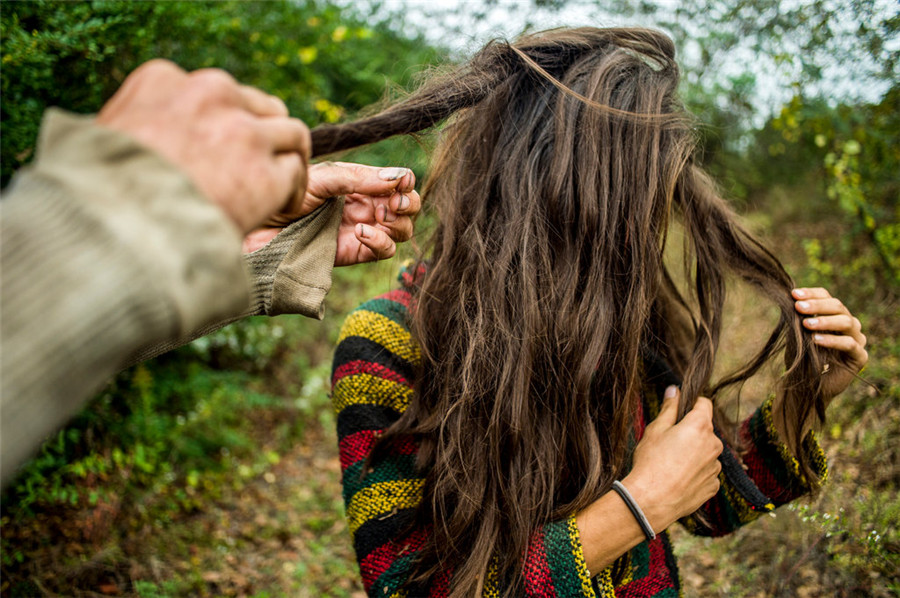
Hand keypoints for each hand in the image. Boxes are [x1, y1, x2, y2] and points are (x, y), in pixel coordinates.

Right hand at [96, 59, 310, 232]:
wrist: (118, 228)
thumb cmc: (97, 195)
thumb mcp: (100, 139)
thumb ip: (134, 128)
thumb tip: (140, 141)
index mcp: (161, 81)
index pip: (213, 93)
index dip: (223, 122)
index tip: (221, 147)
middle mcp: (210, 95)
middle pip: (258, 107)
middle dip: (263, 134)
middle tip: (261, 163)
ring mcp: (243, 133)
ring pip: (290, 133)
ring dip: (288, 159)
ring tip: (283, 186)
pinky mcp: (267, 172)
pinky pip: (296, 171)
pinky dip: (294, 190)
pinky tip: (283, 207)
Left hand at [242, 162, 420, 265]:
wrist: (255, 228)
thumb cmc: (283, 197)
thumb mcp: (321, 178)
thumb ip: (359, 177)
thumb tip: (398, 177)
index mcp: (357, 183)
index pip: (397, 182)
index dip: (405, 181)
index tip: (402, 182)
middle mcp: (363, 206)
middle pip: (406, 207)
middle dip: (407, 203)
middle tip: (393, 203)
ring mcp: (360, 231)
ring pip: (401, 230)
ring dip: (397, 222)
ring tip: (378, 215)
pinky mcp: (354, 254)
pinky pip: (384, 251)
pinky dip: (380, 241)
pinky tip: (360, 230)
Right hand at [623, 387, 722, 532]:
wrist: (651, 500)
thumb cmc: (651, 462)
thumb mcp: (655, 430)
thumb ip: (669, 408)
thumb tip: (674, 390)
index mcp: (699, 426)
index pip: (704, 404)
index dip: (692, 404)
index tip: (681, 410)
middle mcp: (713, 444)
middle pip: (705, 430)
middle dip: (691, 431)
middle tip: (669, 441)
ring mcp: (715, 466)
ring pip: (706, 452)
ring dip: (694, 453)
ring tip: (672, 463)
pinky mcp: (713, 485)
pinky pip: (706, 472)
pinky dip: (696, 472)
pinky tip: (678, 478)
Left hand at [792, 287, 867, 399]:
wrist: (807, 385)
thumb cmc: (802, 357)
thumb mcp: (797, 334)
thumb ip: (798, 318)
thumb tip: (791, 298)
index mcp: (835, 315)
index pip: (827, 297)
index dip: (812, 294)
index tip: (794, 294)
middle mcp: (849, 324)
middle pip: (838, 306)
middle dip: (817, 305)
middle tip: (798, 307)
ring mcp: (857, 340)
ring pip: (847, 322)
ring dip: (825, 321)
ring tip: (806, 324)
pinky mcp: (860, 356)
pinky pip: (849, 344)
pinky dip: (832, 340)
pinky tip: (816, 340)